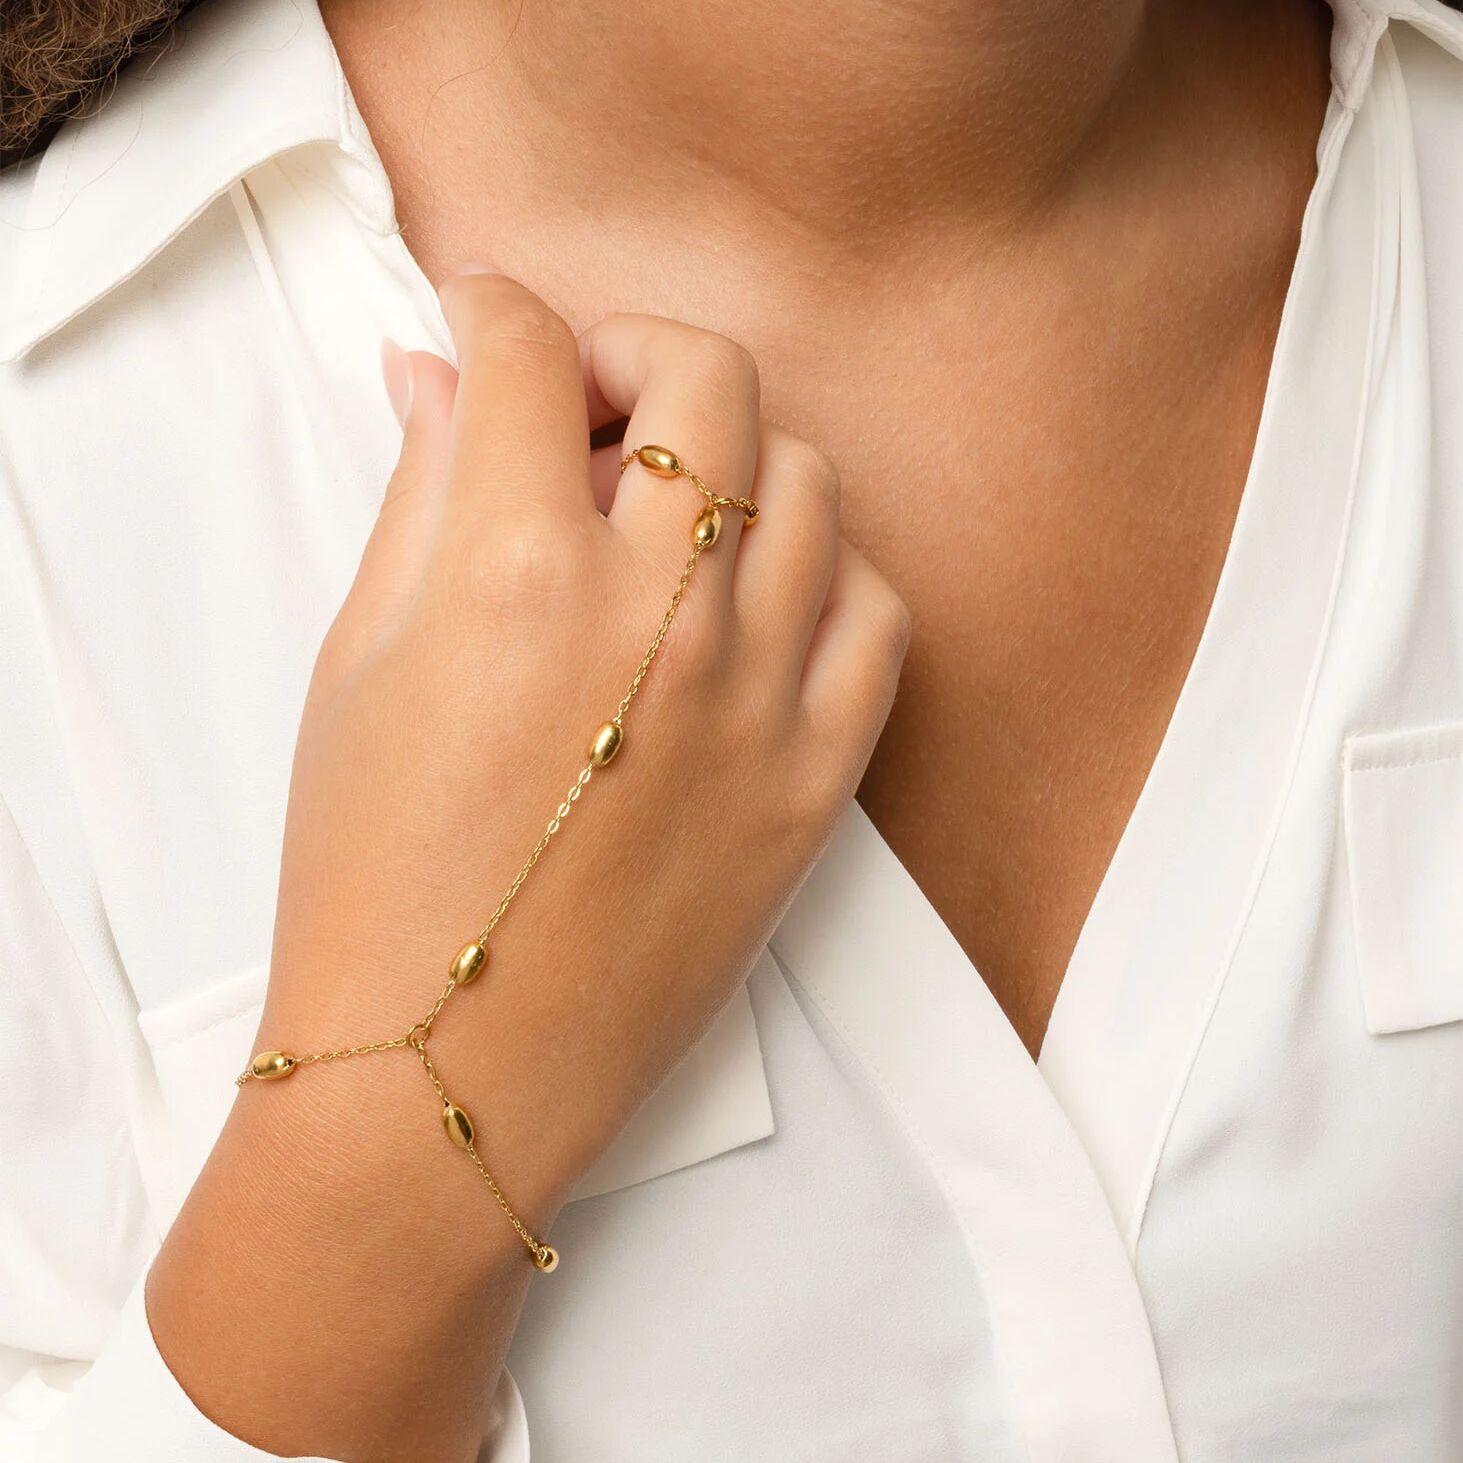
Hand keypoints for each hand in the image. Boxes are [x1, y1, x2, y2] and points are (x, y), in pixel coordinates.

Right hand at [149, 274, 908, 1461]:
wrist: (446, 1072)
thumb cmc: (369, 881)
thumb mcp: (354, 670)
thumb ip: (418, 497)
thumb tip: (443, 377)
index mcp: (515, 575)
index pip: (531, 354)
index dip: (495, 309)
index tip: (484, 323)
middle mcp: (658, 615)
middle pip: (704, 376)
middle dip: (632, 351)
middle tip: (583, 401)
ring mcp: (759, 698)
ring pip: (806, 479)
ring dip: (730, 458)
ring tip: (664, 512)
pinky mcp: (817, 780)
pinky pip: (877, 615)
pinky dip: (823, 576)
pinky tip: (754, 604)